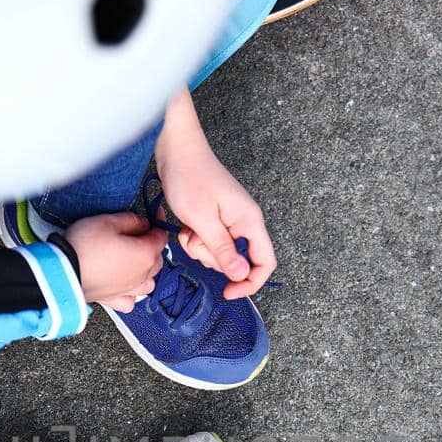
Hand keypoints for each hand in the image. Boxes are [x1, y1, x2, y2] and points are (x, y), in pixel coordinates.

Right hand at [64, 212, 166, 311]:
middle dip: (152, 246)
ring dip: (146, 271)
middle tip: (138, 235)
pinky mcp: (113, 300)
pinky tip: (124, 285)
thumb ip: (131, 220)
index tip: (154, 215)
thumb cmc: (84, 246)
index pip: (161, 237)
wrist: (62, 272)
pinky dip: (131, 294)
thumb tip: (142, 223)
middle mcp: (141, 275)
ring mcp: (128, 290)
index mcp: (145, 254)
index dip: (158, 223)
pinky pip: (131, 300)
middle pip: (157, 260)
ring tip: (134, 262)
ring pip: (149, 282)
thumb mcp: (108, 221)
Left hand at [155, 91, 275, 298]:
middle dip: (214, 259)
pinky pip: (210, 241)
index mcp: (249, 221)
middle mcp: (245, 221)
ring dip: (201, 249)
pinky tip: (186, 225)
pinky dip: (196, 239)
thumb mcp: (202, 220)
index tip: (228, 292)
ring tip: (189, 229)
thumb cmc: (189, 178)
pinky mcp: (217, 217)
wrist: (176, 149)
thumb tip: (241, 275)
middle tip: (196, 241)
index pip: (265, 262)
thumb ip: (222, 249)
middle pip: (239, 260)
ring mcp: (231, 219)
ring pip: (221, 253)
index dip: (250, 282)